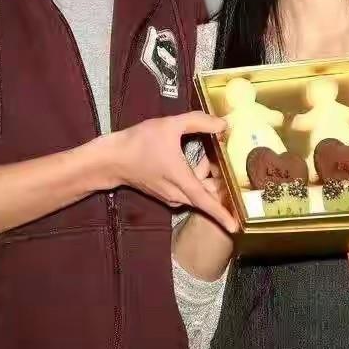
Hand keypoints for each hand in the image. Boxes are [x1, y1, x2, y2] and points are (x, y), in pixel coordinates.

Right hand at [109, 113, 236, 232]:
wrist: (112, 159)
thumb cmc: (140, 143)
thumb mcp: (170, 125)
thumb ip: (199, 122)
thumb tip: (223, 124)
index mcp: (181, 181)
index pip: (206, 202)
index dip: (222, 214)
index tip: (237, 227)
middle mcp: (177, 194)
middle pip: (207, 194)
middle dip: (220, 180)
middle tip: (227, 159)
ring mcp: (170, 196)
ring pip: (197, 191)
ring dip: (206, 176)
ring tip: (209, 152)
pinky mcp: (164, 194)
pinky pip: (188, 190)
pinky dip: (196, 178)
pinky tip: (195, 159)